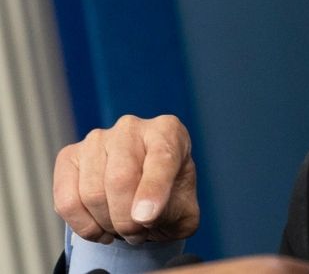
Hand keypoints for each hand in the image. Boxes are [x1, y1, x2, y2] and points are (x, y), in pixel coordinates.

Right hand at [53, 114, 199, 244]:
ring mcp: (97, 139)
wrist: (144, 197)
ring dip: (107, 224)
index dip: (152, 191)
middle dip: (126, 219)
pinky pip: (67, 200)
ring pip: (92, 192)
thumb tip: (142, 215)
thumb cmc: (169, 198)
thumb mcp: (185, 210)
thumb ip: (172, 212)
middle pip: (120, 178)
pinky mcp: (69, 156)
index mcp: (168, 132)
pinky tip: (99, 230)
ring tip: (122, 230)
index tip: (146, 218)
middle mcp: (131, 128)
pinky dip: (83, 225)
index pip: (161, 158)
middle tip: (136, 234)